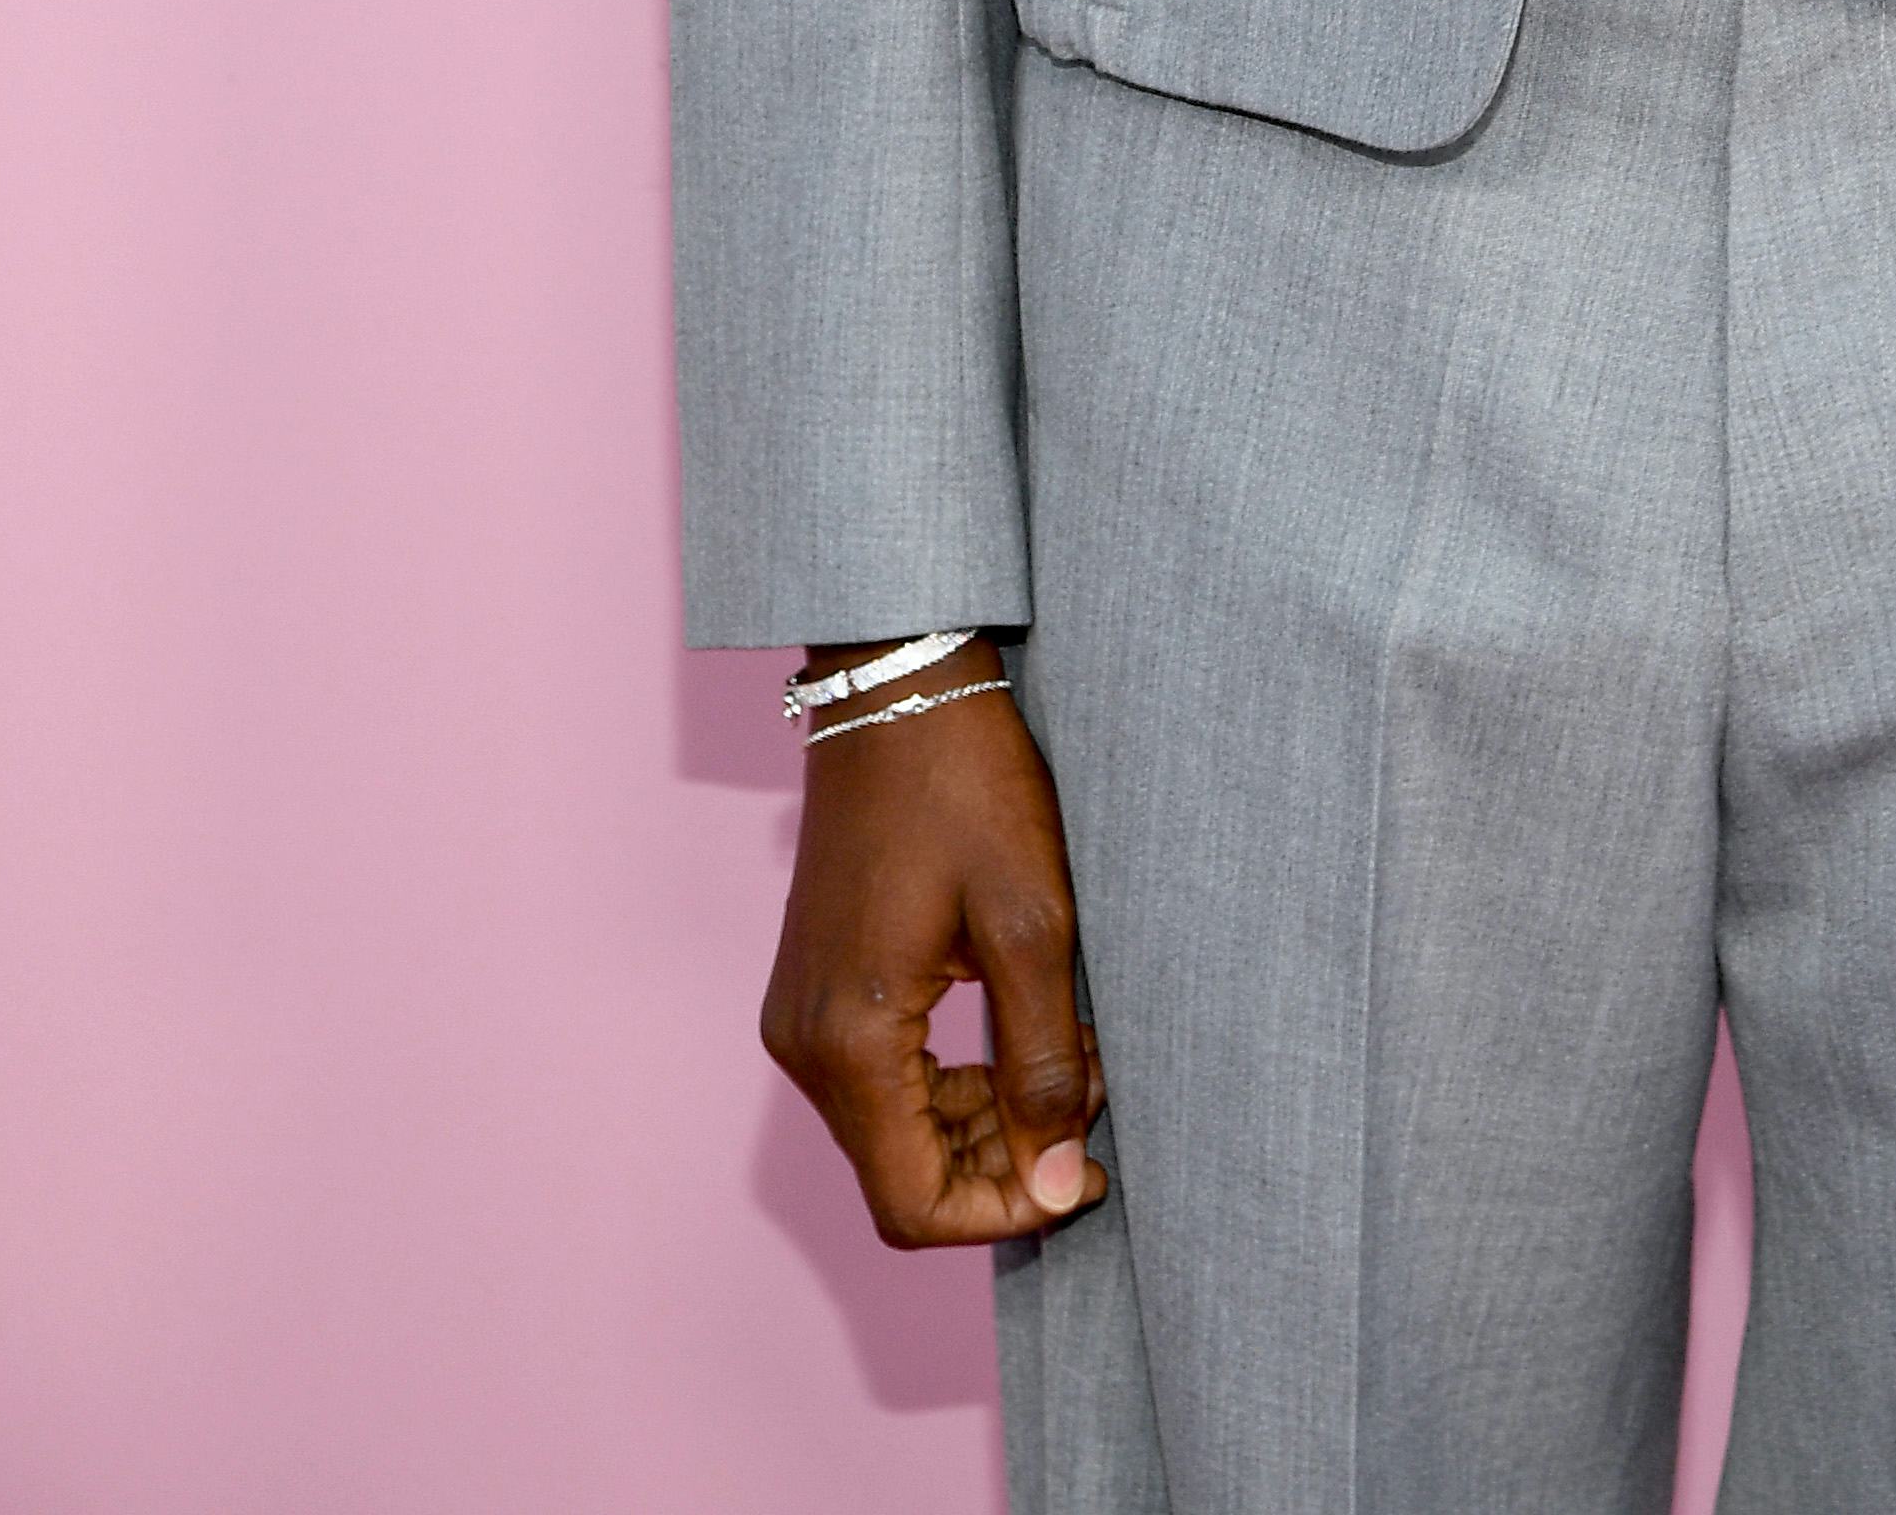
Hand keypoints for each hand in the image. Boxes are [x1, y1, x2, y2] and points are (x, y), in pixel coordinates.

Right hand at [761, 658, 1107, 1242]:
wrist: (899, 682)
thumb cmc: (967, 786)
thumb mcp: (1032, 924)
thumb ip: (1044, 1064)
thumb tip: (1059, 1185)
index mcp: (847, 1040)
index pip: (912, 1203)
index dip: (1004, 1213)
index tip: (1083, 1172)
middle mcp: (804, 1044)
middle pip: (902, 1175)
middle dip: (1004, 1163)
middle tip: (1092, 1097)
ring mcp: (802, 1015)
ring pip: (895, 1132)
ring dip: (985, 1121)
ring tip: (1071, 1059)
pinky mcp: (818, 986)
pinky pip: (883, 1079)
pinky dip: (954, 1081)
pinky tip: (1021, 1030)